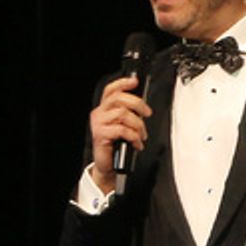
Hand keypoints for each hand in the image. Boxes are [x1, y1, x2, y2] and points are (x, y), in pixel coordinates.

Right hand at [88, 76, 150, 193]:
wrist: (109, 165)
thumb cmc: (119, 144)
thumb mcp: (126, 126)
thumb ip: (131, 114)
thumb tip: (143, 107)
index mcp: (105, 109)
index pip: (111, 90)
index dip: (122, 83)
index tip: (135, 81)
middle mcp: (100, 113)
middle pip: (119, 98)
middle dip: (138, 104)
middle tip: (147, 114)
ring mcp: (98, 124)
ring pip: (123, 113)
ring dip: (138, 125)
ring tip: (141, 135)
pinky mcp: (100, 135)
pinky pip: (122, 129)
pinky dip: (134, 136)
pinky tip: (136, 143)